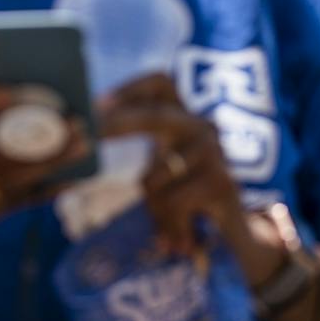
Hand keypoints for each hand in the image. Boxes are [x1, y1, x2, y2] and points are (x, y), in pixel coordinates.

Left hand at [101, 74, 284, 282]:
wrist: (236, 237)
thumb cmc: (188, 202)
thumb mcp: (160, 172)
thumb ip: (136, 154)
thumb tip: (83, 148)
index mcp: (183, 117)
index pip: (159, 83)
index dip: (128, 88)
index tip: (97, 104)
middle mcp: (201, 127)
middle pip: (155, 115)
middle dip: (119, 124)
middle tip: (90, 137)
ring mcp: (214, 152)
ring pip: (155, 177)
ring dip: (151, 207)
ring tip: (166, 223)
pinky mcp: (221, 182)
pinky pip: (173, 203)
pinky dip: (170, 225)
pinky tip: (182, 237)